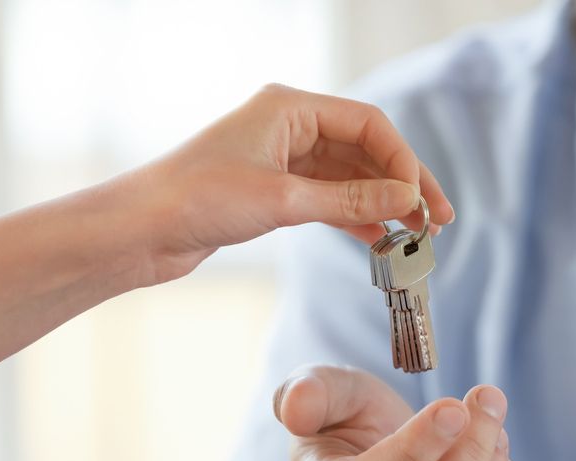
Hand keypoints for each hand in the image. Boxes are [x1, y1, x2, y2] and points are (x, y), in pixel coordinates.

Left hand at [118, 84, 453, 285]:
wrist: (139, 231)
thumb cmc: (195, 199)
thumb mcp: (282, 199)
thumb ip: (349, 198)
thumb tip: (407, 199)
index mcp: (290, 107)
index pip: (367, 125)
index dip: (403, 162)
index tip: (424, 199)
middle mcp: (289, 126)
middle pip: (364, 150)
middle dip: (401, 184)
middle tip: (436, 220)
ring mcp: (283, 158)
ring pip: (350, 176)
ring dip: (381, 204)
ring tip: (414, 234)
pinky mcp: (274, 189)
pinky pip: (329, 198)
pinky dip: (355, 217)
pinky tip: (380, 239)